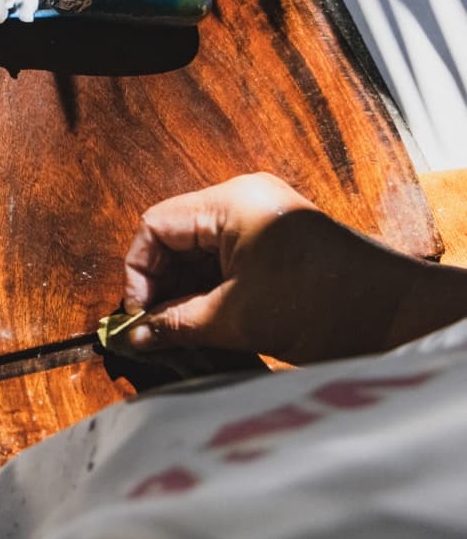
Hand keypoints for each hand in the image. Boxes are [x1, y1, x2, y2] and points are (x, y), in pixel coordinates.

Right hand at [121, 172, 458, 363]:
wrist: (402, 317)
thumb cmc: (325, 307)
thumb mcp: (237, 319)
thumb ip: (177, 325)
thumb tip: (135, 337)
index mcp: (232, 203)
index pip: (155, 226)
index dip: (138, 273)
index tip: (140, 316)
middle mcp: (246, 201)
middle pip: (176, 237)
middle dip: (162, 285)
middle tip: (157, 329)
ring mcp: (265, 220)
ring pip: (201, 252)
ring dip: (187, 292)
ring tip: (182, 332)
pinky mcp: (280, 243)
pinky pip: (228, 260)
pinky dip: (213, 290)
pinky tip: (207, 322)